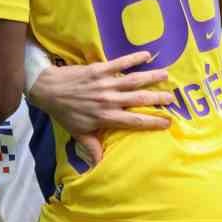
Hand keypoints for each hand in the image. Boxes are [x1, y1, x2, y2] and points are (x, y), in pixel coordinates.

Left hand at [30, 50, 173, 167]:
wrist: (48, 89)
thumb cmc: (64, 113)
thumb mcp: (78, 133)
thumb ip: (92, 147)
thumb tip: (100, 166)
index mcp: (106, 117)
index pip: (134, 121)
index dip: (152, 122)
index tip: (168, 122)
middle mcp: (109, 101)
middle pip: (139, 99)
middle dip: (157, 99)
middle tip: (173, 98)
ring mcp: (105, 83)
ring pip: (133, 80)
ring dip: (151, 77)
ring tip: (166, 75)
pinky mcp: (99, 69)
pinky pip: (120, 63)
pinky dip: (133, 58)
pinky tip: (147, 55)